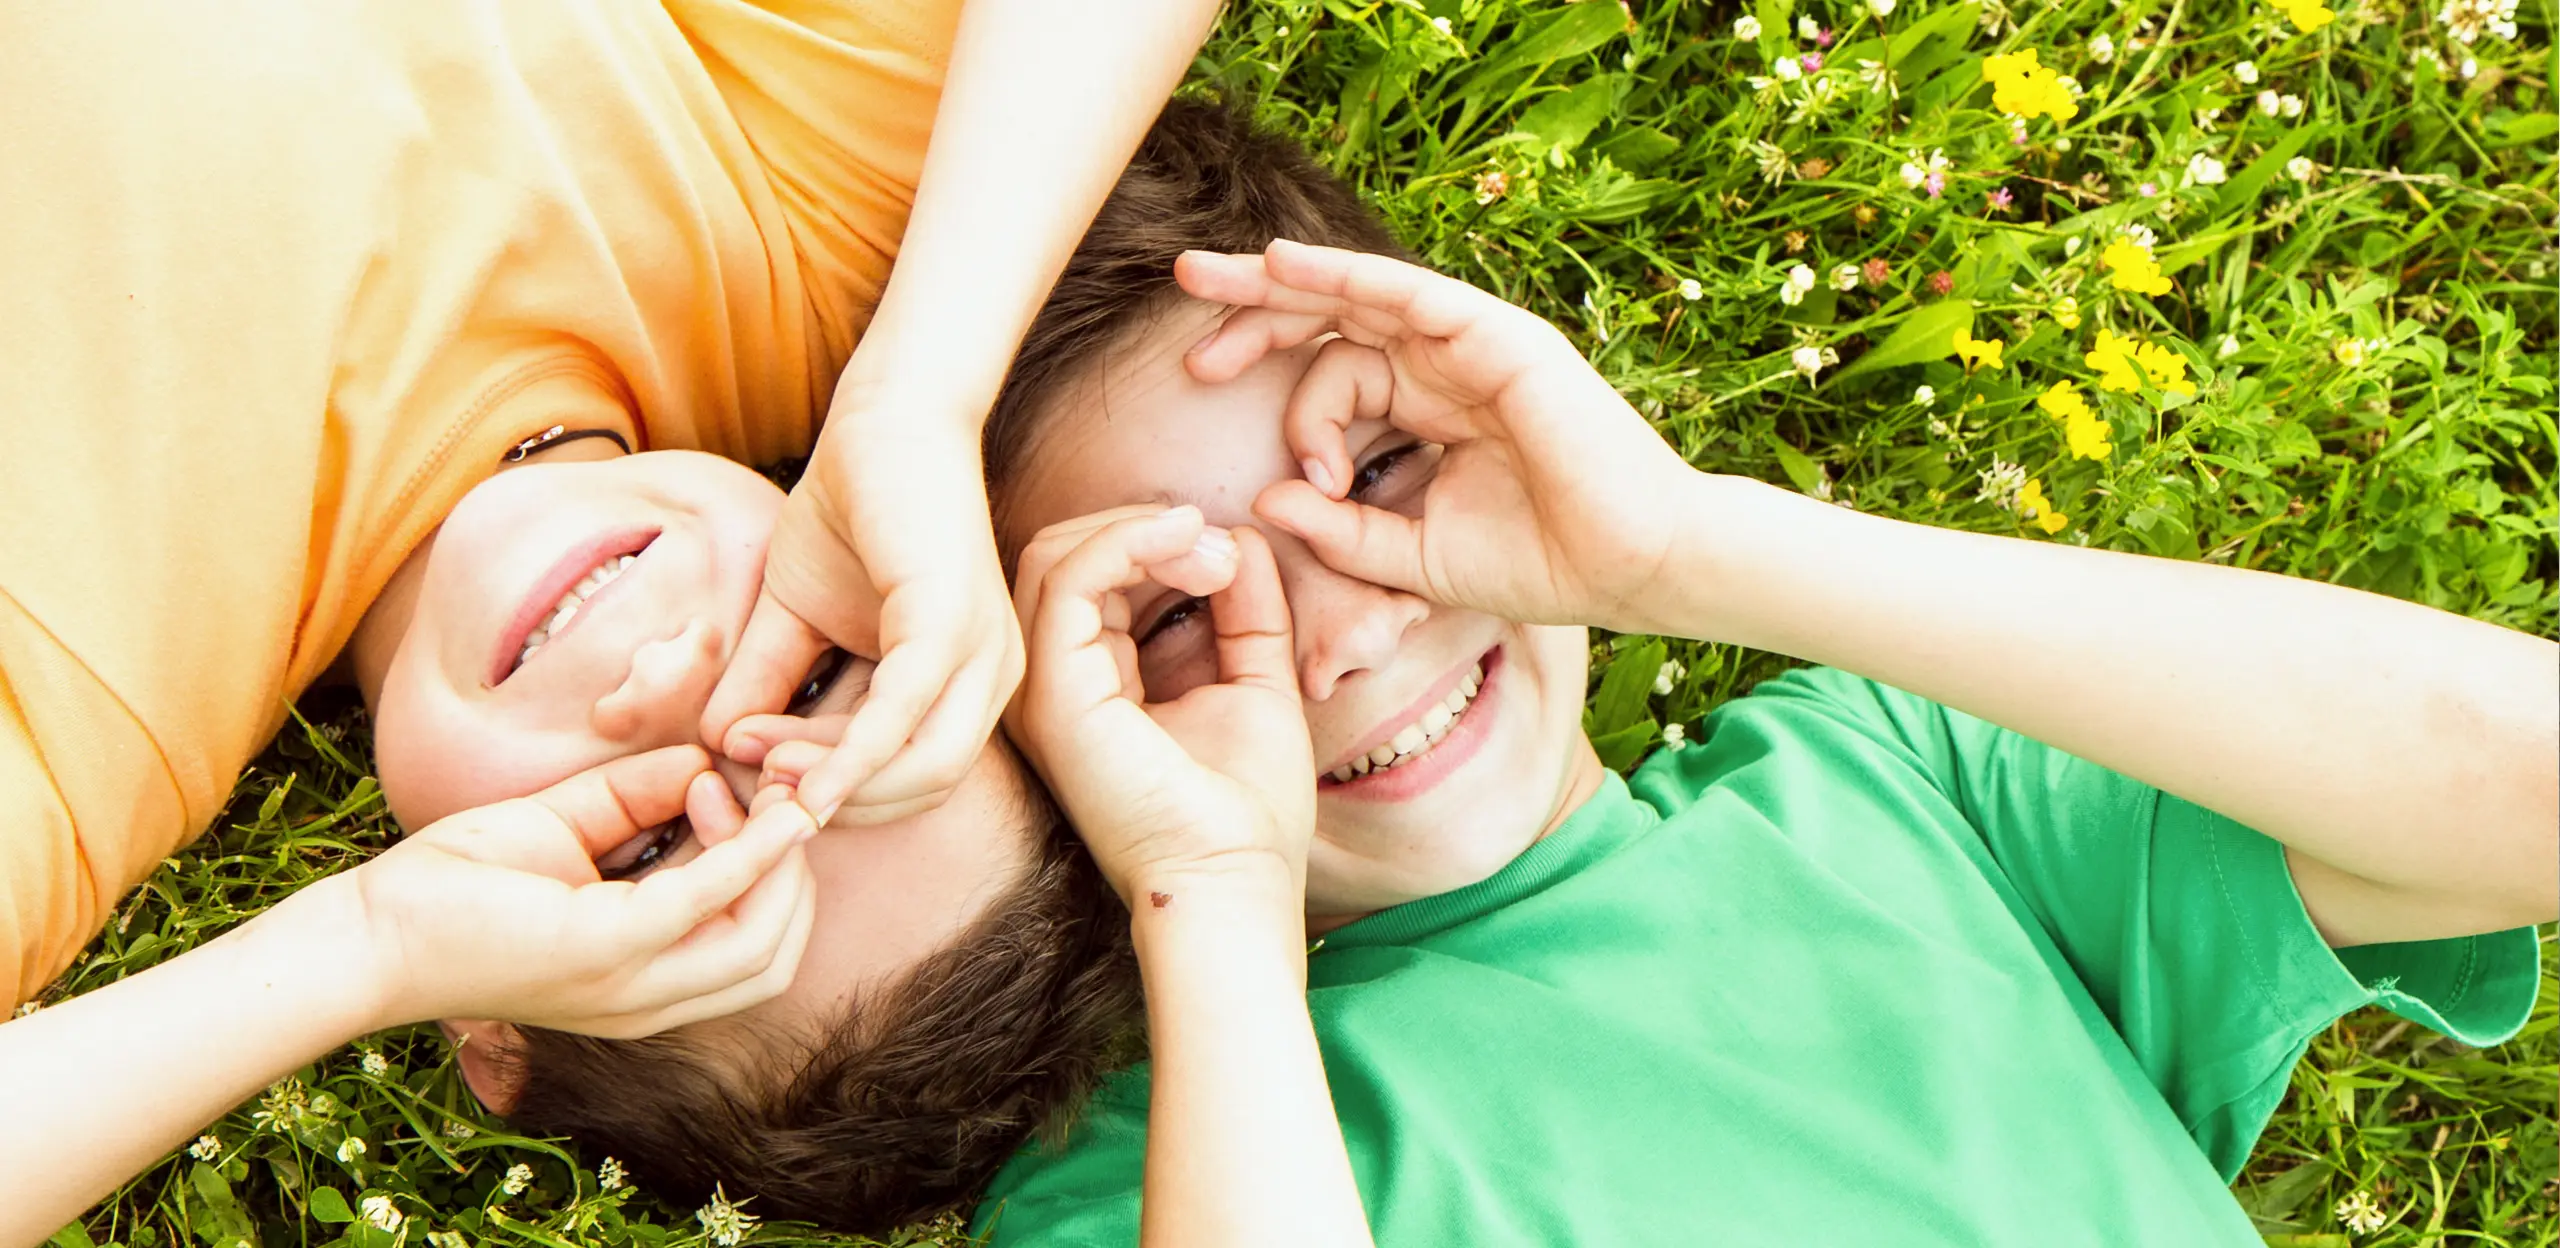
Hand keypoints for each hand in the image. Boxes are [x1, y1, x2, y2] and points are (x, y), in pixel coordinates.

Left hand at [351, 745, 818, 1036]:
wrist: (366, 934)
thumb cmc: (456, 888)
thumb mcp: (569, 830)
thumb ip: (639, 800)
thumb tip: (706, 764)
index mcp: (644, 984)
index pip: (757, 949)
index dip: (776, 872)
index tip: (741, 798)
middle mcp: (648, 1001)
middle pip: (778, 954)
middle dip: (794, 871)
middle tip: (766, 797)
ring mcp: (629, 984)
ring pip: (765, 942)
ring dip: (774, 859)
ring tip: (743, 796)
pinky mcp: (603, 948)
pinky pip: (706, 898)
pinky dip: (744, 849)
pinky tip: (741, 800)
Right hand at [701, 412, 1024, 825]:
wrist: (881, 422)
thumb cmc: (850, 512)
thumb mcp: (794, 616)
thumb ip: (764, 683)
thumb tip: (716, 748)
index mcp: (964, 686)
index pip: (906, 778)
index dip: (829, 795)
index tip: (749, 783)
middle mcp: (989, 680)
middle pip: (920, 790)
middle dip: (835, 803)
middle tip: (753, 786)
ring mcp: (981, 654)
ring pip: (923, 771)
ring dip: (834, 783)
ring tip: (760, 762)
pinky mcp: (952, 624)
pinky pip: (904, 716)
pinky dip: (851, 758)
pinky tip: (800, 779)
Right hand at [1003, 505, 1314, 906]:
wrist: (1237, 878)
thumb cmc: (1247, 809)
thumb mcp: (1255, 682)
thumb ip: (1245, 612)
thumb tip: (1239, 539)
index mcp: (1089, 685)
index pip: (1093, 581)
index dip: (1156, 545)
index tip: (1231, 556)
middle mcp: (1051, 686)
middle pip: (1062, 558)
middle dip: (1143, 529)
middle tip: (1220, 547)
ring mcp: (1042, 689)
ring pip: (1055, 557)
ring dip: (1139, 531)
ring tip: (1211, 550)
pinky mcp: (1054, 693)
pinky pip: (1067, 579)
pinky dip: (1127, 542)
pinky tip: (1187, 546)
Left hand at [1180, 239, 1696, 634]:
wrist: (1631, 569)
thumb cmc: (1540, 564)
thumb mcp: (1412, 557)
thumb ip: (1342, 530)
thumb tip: (1266, 497)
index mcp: (1428, 408)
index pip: (1335, 377)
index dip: (1290, 409)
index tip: (1289, 476)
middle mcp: (1444, 366)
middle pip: (1333, 319)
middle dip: (1254, 309)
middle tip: (1183, 295)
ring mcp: (1472, 345)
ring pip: (1358, 295)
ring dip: (1279, 280)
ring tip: (1206, 274)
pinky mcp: (1498, 338)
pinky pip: (1406, 294)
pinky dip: (1343, 274)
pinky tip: (1280, 264)